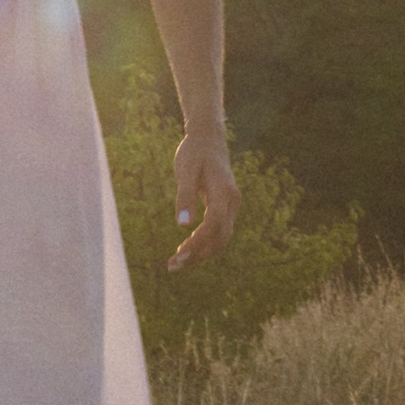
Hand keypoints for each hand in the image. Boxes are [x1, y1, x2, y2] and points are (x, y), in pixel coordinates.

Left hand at [168, 127, 239, 269]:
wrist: (208, 139)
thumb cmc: (194, 152)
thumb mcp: (185, 170)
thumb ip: (185, 196)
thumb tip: (183, 226)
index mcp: (224, 191)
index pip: (214, 224)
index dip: (199, 242)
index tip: (179, 254)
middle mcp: (232, 201)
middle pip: (220, 237)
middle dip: (198, 254)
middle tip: (172, 266)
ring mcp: (231, 206)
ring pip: (221, 238)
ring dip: (201, 253)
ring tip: (176, 263)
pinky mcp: (225, 208)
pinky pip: (218, 232)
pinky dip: (204, 244)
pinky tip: (187, 250)